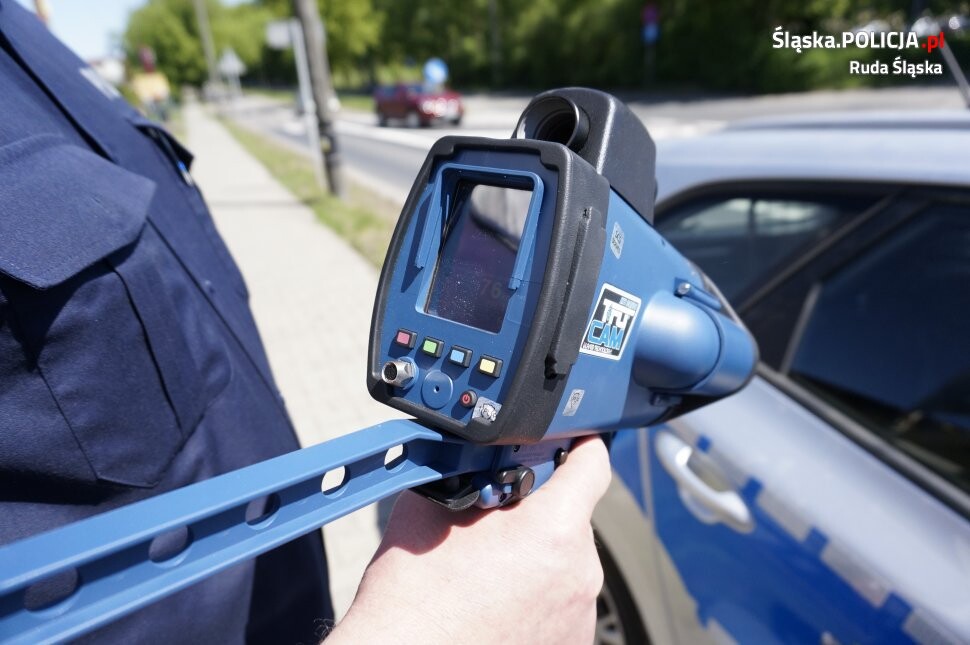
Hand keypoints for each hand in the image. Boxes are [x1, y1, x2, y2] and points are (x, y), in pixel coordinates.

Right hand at [328, 436, 610, 643]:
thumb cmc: (412, 598)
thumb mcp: (432, 506)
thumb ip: (469, 469)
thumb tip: (475, 451)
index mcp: (554, 529)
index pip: (593, 464)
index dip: (581, 443)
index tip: (573, 438)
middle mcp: (579, 573)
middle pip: (572, 517)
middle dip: (538, 511)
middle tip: (496, 519)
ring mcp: (579, 615)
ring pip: (566, 561)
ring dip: (537, 555)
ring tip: (488, 569)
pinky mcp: (571, 643)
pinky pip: (561, 600)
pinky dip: (536, 593)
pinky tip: (496, 599)